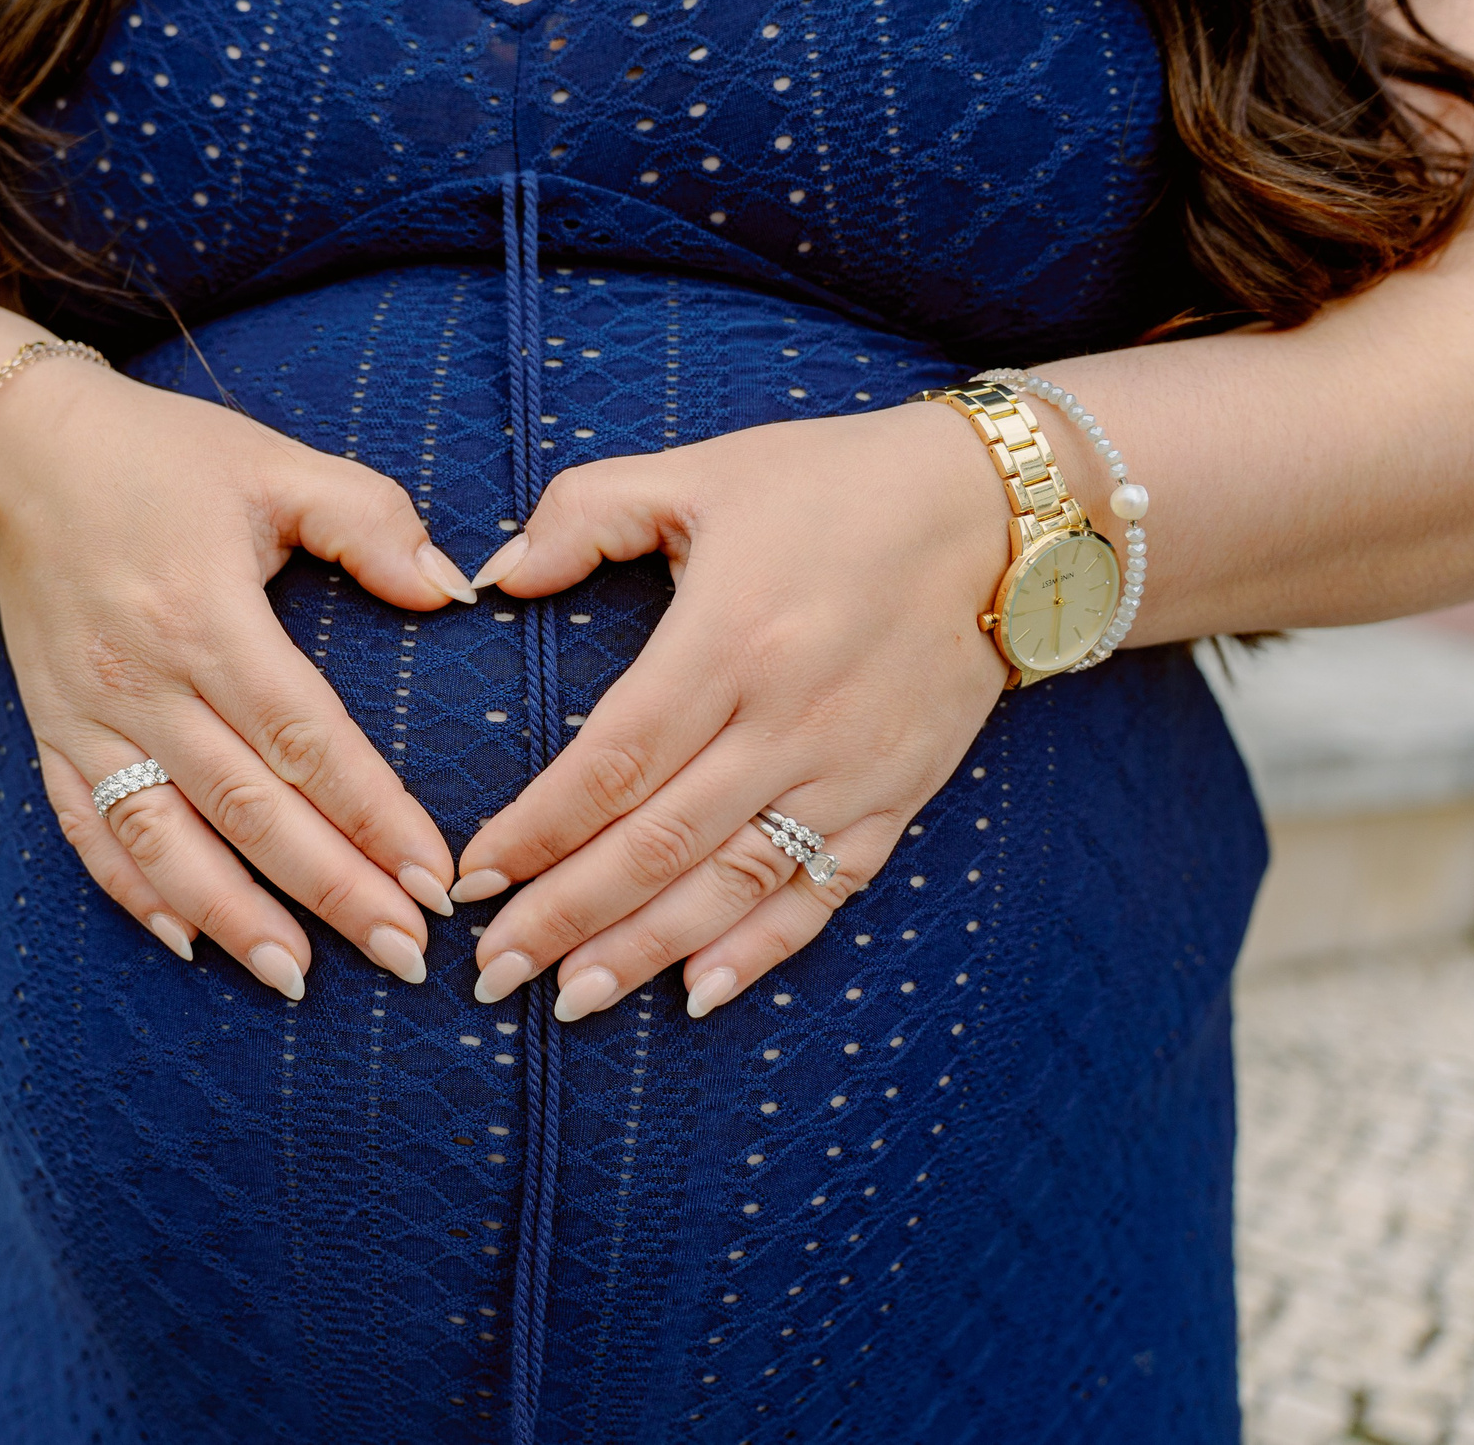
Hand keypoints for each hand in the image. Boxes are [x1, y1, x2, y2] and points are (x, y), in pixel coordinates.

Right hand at [0, 358, 475, 997]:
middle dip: (330, 888)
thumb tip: (454, 589)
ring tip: (299, 977)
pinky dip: (132, 893)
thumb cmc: (163, 458)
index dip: (372, 813)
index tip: (435, 876)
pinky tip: (187, 942)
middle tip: (403, 955)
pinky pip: (87, 831)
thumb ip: (368, 520)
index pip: (305, 736)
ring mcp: (87, 715)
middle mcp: (142, 679)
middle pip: (248, 807)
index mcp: (206, 615)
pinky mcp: (50, 733)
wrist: (16, 454)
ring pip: (163, 837)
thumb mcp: (273, 464)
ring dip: (232, 914)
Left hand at [453, 403, 1011, 1020]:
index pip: (611, 761)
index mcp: (729, 638)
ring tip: (570, 1000)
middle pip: (658, 843)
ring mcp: (849, 768)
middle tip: (491, 971)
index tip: (473, 876)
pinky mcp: (897, 796)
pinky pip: (824, 891)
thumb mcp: (700, 473)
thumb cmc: (832, 485)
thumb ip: (584, 512)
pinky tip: (700, 994)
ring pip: (732, 882)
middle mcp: (788, 718)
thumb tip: (494, 573)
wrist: (999, 513)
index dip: (538, 828)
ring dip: (645, 950)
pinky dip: (763, 948)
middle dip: (565, 916)